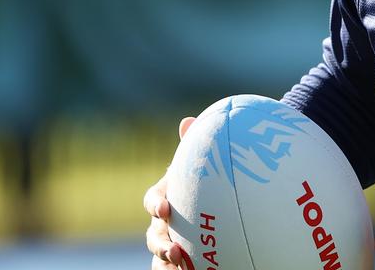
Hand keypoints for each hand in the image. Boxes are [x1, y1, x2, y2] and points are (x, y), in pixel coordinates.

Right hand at [144, 116, 195, 269]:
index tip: (165, 209)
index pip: (153, 200)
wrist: (221, 205)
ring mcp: (170, 241)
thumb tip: (187, 120)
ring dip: (167, 261)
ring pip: (160, 256)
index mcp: (166, 196)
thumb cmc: (207, 179)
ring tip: (181, 267)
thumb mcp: (204, 162)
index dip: (155, 205)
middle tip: (174, 249)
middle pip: (153, 234)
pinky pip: (173, 269)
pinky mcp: (180, 260)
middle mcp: (164, 222)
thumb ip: (197, 144)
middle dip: (159, 243)